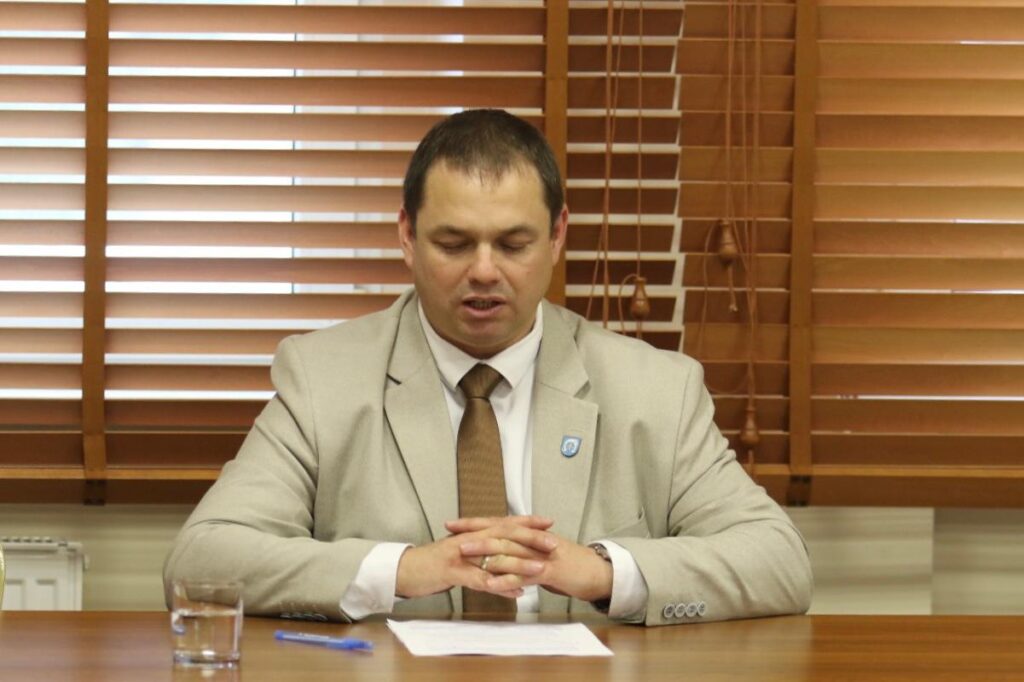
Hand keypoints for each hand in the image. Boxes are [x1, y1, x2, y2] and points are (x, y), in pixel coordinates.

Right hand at [395, 515, 556, 599]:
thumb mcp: (458, 553)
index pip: (504, 523)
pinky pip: (480, 579)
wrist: (405, 570)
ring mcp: (461, 555)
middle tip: (554, 544)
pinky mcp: (453, 572)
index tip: (549, 522)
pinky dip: (499, 586)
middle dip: (531, 539)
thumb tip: (499, 554)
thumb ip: (479, 552)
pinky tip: (515, 592)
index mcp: (472, 533)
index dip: (527, 522)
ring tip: (541, 568)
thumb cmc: (432, 564)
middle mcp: (469, 539)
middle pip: (505, 536)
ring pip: (495, 557)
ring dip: (520, 563)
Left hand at [450, 518, 613, 603]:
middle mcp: (533, 540)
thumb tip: (502, 552)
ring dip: (484, 553)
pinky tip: (491, 585)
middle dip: (474, 533)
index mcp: (530, 535)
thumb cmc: (569, 565)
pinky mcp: (549, 571)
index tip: (453, 523)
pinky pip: (524, 575)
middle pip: (499, 533)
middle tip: (451, 534)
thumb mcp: (543, 553)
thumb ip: (523, 551)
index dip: (475, 523)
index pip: (498, 524)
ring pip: (508, 551)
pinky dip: (506, 580)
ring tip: (464, 554)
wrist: (596, 573)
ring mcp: (541, 555)